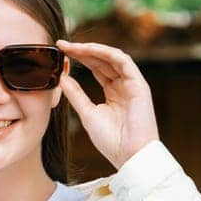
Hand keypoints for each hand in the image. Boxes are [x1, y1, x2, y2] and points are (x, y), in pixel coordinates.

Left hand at [55, 39, 161, 170]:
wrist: (129, 155)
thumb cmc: (111, 140)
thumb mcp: (87, 114)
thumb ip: (76, 95)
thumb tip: (62, 78)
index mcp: (113, 93)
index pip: (96, 68)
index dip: (79, 58)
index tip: (60, 51)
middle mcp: (123, 85)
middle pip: (102, 60)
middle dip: (82, 51)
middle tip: (62, 45)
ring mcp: (132, 83)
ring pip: (112, 57)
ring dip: (92, 49)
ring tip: (73, 46)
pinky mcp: (139, 84)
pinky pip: (123, 61)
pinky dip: (107, 53)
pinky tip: (90, 50)